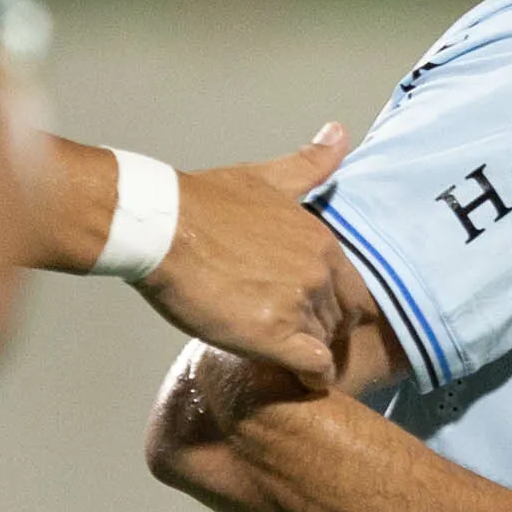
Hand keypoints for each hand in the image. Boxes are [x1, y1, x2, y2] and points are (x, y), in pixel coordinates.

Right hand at [138, 126, 356, 388]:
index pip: (352, 288)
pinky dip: (311, 378)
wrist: (160, 228)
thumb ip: (309, 164)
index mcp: (321, 240)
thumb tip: (339, 132)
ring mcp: (299, 304)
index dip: (334, 305)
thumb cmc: (204, 202)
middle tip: (292, 338)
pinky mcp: (273, 336)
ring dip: (308, 352)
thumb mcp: (265, 178)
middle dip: (321, 330)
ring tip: (283, 357)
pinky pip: (313, 368)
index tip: (311, 314)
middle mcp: (318, 272)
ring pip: (325, 343)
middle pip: (340, 318)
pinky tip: (296, 379)